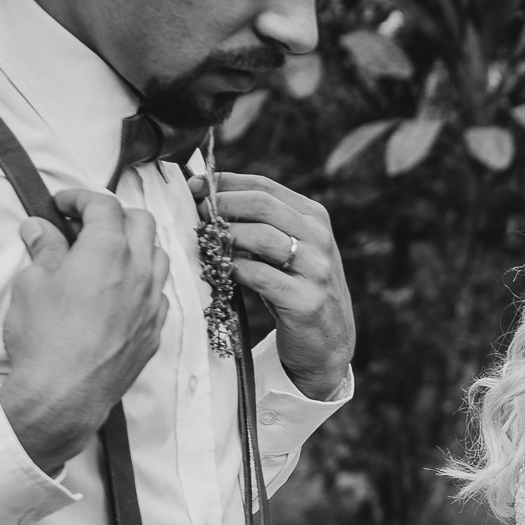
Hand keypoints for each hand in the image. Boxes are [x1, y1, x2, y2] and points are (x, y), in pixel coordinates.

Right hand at [1, 190, 170, 474]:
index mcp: (108, 249)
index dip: (80, 198)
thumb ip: (43, 249)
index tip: (61, 205)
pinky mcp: (154, 330)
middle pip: (141, 221)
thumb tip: (39, 228)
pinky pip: (159, 293)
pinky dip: (144, 281)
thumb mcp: (31, 284)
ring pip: (158, 255)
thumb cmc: (43, 338)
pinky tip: (122, 291)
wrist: (63, 395)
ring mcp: (152, 301)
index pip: (104, 205)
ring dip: (136, 245)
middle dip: (114, 215)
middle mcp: (139, 270)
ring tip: (107, 255)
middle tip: (85, 225)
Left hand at [194, 171, 352, 400]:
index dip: (226, 182)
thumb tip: (208, 201)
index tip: (195, 185)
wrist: (328, 342)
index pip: (265, 187)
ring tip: (205, 240)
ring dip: (226, 236)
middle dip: (222, 203)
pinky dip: (235, 270)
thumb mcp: (290, 250)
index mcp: (314, 217)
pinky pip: (261, 276)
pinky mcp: (305, 300)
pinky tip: (221, 270)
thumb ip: (262, 226)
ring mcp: (316, 269)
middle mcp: (319, 238)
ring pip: (262, 237)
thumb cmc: (297, 290)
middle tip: (196, 211)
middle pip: (262, 205)